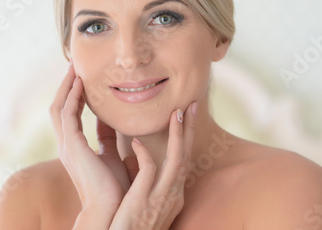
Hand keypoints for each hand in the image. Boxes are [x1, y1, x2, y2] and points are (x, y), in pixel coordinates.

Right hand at [49, 63, 128, 221]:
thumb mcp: (112, 156)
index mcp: (75, 147)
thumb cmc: (114, 189)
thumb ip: (109, 139)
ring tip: (74, 67)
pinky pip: (67, 114)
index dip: (75, 95)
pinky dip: (72, 96)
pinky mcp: (72, 146)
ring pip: (59, 107)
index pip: (70, 114)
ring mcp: (67, 145)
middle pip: (59, 107)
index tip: (83, 78)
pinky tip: (79, 82)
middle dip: (66, 86)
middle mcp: (67, 144)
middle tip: (74, 66)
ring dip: (66, 86)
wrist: (110, 210)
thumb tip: (115, 123)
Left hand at [109, 102, 197, 229]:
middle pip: (185, 155)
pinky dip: (144, 154)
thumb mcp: (143, 202)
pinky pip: (149, 171)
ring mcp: (161, 199)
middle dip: (189, 129)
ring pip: (176, 160)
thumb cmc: (130, 228)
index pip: (182, 160)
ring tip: (176, 113)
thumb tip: (134, 157)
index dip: (184, 138)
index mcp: (172, 194)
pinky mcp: (144, 202)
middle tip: (191, 105)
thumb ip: (142, 180)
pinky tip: (136, 141)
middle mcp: (172, 195)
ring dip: (177, 135)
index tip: (184, 117)